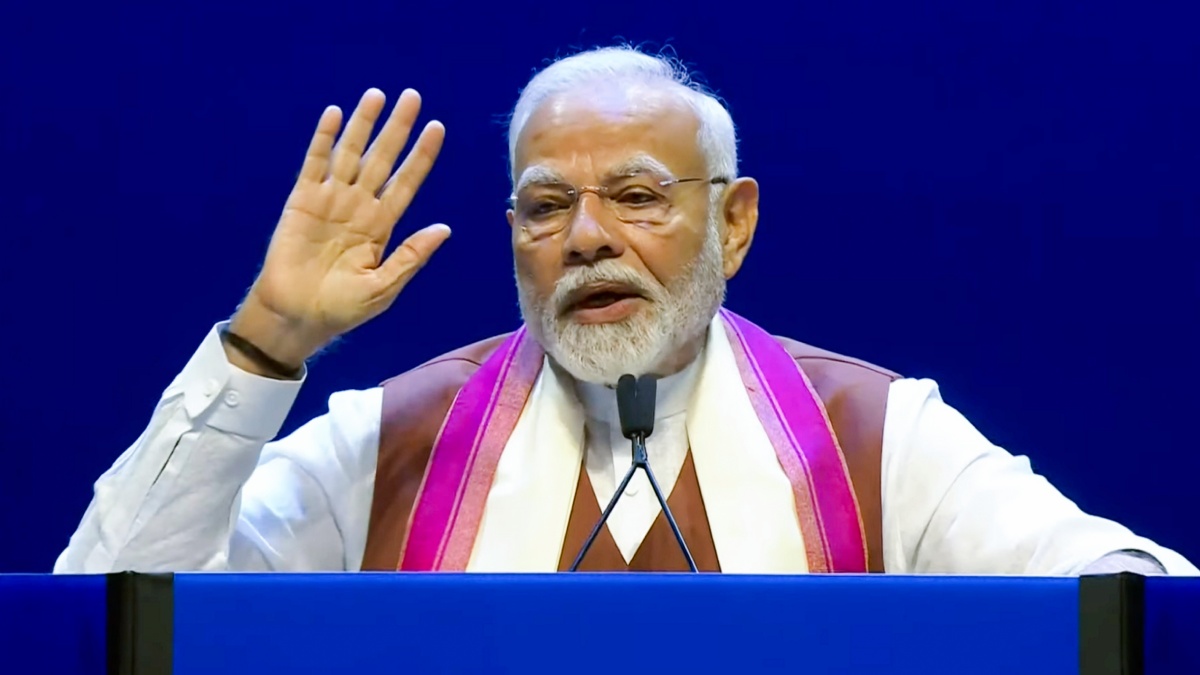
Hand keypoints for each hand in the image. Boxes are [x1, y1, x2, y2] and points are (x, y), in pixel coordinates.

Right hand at [230, 88, 449, 368]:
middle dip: (398, 129)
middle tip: (413, 96)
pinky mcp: (302, 201)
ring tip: (377, 95)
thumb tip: (445, 229)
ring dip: (364, 124)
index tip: (437, 128)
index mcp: (382, 226)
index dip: (421, 156)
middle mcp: (359, 207)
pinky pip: (315, 163)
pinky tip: (335, 115)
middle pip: (383, 159)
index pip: (407, 182)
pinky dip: (324, 139)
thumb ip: (412, 256)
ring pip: (351, 154)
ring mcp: (330, 201)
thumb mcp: (384, 286)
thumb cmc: (341, 309)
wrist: (296, 316)